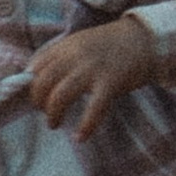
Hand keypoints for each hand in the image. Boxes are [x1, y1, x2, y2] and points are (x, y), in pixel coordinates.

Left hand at [29, 12, 159, 137]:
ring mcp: (92, 70)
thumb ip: (61, 57)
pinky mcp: (110, 83)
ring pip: (59, 96)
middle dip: (38, 102)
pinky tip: (80, 137)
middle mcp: (75, 56)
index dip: (31, 85)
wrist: (144, 39)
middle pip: (42, 83)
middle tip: (44, 112)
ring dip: (53, 114)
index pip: (36, 67)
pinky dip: (85, 126)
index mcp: (66, 46)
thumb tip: (36, 78)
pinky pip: (93, 109)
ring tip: (54, 124)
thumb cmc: (110, 45)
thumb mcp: (80, 43)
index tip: (36, 96)